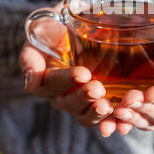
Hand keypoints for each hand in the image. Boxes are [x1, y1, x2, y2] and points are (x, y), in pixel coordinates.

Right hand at [19, 2, 114, 132]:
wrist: (73, 31)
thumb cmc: (55, 31)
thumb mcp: (40, 34)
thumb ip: (31, 54)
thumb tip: (30, 77)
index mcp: (44, 80)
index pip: (52, 84)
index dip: (66, 81)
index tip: (82, 74)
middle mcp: (60, 96)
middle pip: (70, 103)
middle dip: (84, 98)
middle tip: (97, 89)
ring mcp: (80, 102)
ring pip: (86, 115)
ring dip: (97, 113)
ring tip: (108, 107)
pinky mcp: (98, 104)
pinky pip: (105, 119)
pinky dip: (113, 122)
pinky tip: (123, 122)